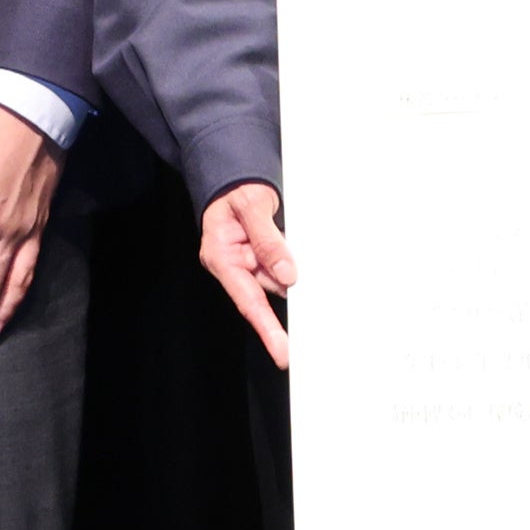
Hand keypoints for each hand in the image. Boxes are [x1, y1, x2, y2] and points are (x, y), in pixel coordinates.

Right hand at [200, 182, 297, 369]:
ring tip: (292, 240)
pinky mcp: (260, 260)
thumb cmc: (236, 188)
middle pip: (266, 291)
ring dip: (292, 269)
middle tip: (308, 292)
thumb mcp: (252, 204)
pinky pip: (281, 268)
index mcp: (221, 255)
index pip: (247, 299)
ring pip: (278, 279)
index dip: (266, 328)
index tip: (283, 352)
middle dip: (288, 288)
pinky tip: (298, 256)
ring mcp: (247, 264)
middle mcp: (233, 266)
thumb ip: (268, 240)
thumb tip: (286, 275)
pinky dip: (291, 264)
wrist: (236, 177)